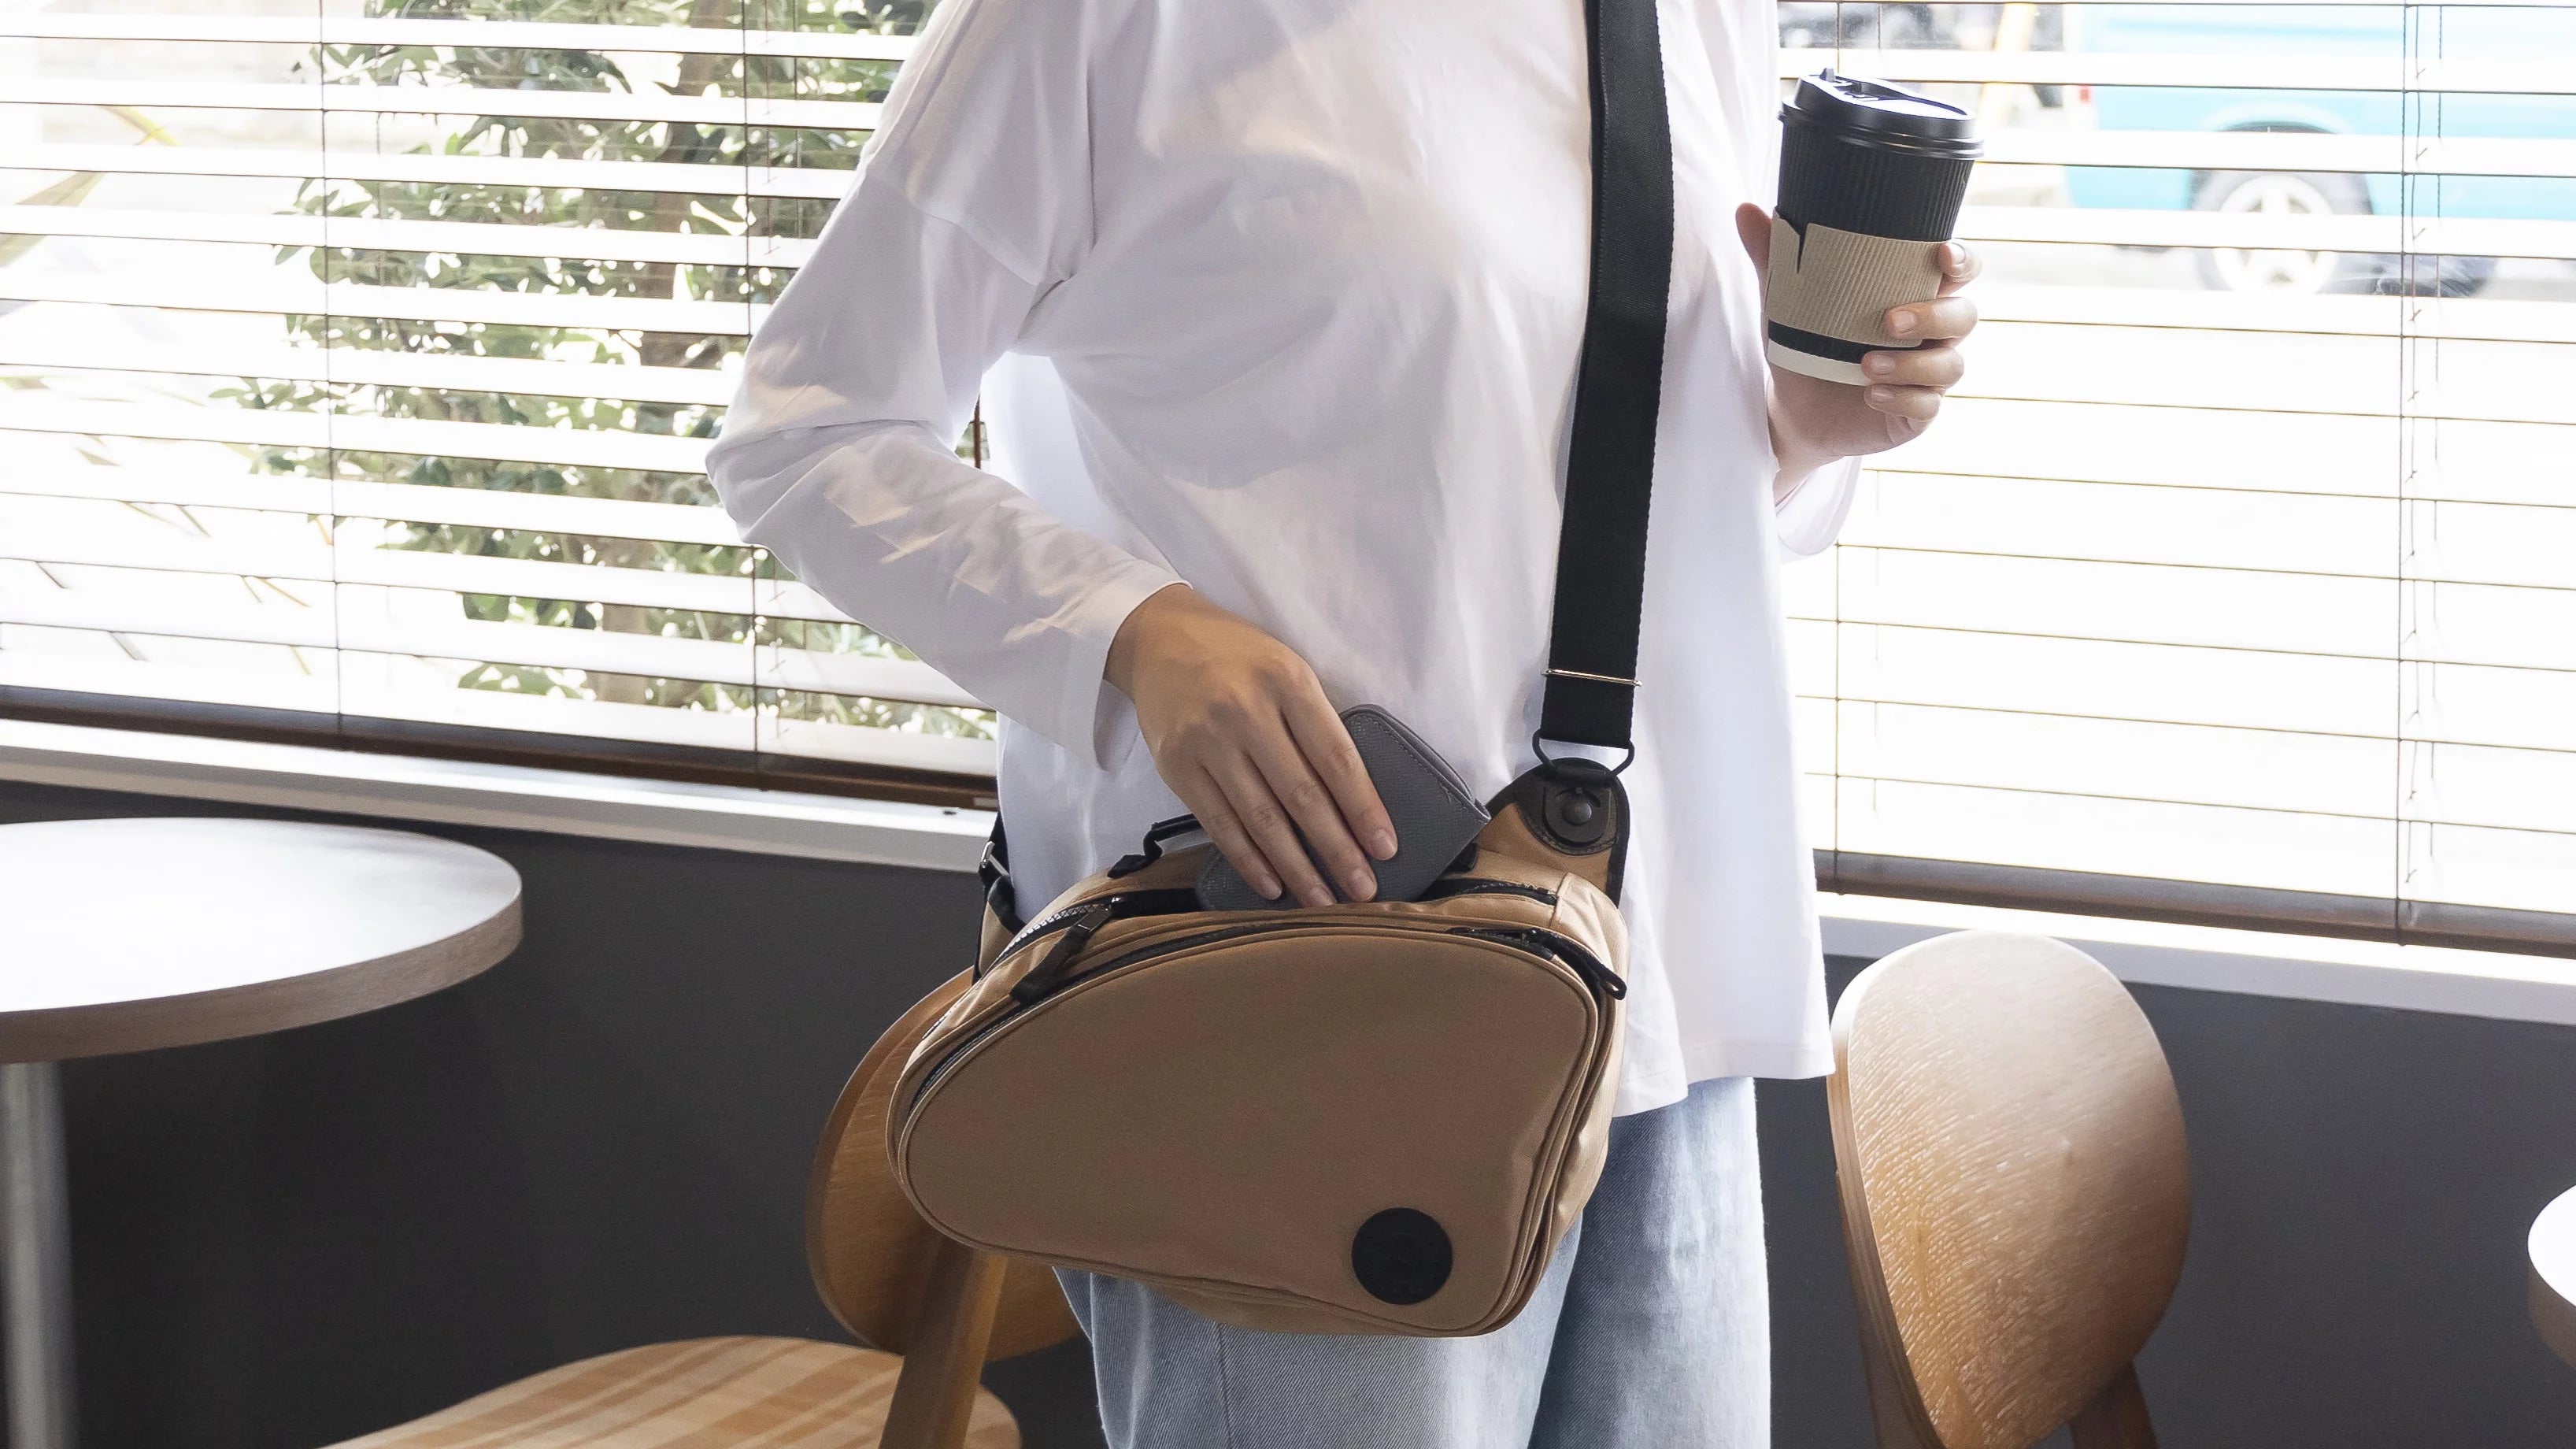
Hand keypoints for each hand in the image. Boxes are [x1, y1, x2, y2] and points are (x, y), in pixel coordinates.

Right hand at [1104, 584, 1396, 905]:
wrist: (1157, 638)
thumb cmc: (1237, 656)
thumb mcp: (1286, 668)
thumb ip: (1315, 721)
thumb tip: (1352, 796)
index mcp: (1286, 681)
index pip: (1335, 756)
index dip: (1363, 807)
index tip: (1384, 846)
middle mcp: (1246, 711)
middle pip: (1301, 795)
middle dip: (1337, 849)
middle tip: (1362, 888)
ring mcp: (1207, 741)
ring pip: (1261, 818)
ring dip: (1296, 867)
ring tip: (1323, 899)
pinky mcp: (1177, 766)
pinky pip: (1219, 824)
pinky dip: (1248, 859)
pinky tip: (1272, 884)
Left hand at [1734, 202, 1980, 487]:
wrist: (1791, 410)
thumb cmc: (1804, 346)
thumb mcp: (1786, 302)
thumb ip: (1775, 257)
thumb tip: (1746, 209)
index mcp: (1913, 295)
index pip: (1959, 270)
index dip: (1962, 260)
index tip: (1942, 254)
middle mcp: (1931, 333)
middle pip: (1964, 315)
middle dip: (1934, 315)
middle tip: (1888, 321)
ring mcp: (1928, 375)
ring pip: (1950, 364)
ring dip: (1912, 364)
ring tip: (1866, 366)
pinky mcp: (1915, 413)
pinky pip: (1927, 406)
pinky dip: (1901, 399)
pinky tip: (1871, 395)